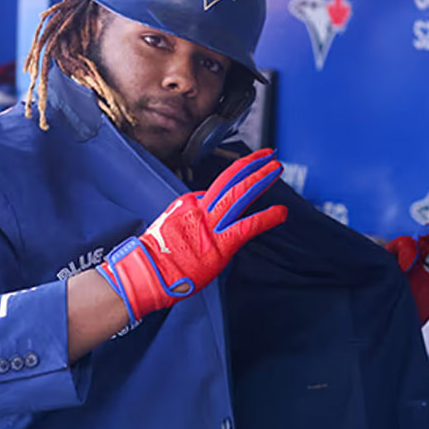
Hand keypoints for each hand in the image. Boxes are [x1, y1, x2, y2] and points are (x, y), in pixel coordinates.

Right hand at [97, 148, 286, 322]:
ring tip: (277, 169)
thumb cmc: (154, 259)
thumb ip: (184, 222)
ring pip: (240, 193)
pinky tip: (281, 212)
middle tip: (268, 155)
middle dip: (251, 164)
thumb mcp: (167, 230)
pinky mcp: (221, 243)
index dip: (231, 183)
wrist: (147, 273)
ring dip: (261, 178)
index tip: (242, 179)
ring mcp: (211, 224)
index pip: (213, 189)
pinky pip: (248, 225)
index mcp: (186, 205)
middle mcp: (199, 209)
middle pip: (229, 179)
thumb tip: (195, 224)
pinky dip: (267, 217)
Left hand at [386, 223, 428, 324]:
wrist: (380, 327)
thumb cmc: (374, 301)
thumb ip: (386, 269)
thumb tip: (398, 258)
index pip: (406, 243)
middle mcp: (412, 263)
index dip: (408, 249)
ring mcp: (427, 275)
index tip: (404, 268)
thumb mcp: (376, 281)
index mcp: (395, 258)